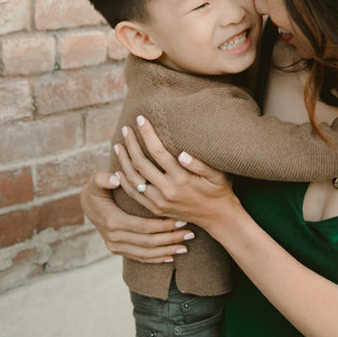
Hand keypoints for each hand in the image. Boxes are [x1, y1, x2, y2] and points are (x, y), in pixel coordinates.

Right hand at [80, 172, 193, 263]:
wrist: (87, 204)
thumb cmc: (97, 189)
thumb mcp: (96, 182)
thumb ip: (103, 179)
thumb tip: (114, 179)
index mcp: (113, 221)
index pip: (144, 226)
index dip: (164, 225)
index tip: (182, 220)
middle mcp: (113, 237)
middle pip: (148, 242)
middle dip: (171, 239)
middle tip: (191, 234)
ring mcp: (115, 246)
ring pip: (145, 253)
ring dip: (166, 251)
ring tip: (185, 247)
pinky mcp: (118, 250)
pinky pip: (139, 258)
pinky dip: (155, 259)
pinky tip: (171, 257)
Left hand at [112, 116, 238, 230]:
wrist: (217, 217)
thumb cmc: (219, 190)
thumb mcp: (217, 175)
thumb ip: (200, 164)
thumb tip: (182, 153)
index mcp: (181, 179)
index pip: (158, 152)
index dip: (148, 134)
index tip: (140, 119)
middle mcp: (167, 191)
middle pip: (141, 163)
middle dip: (131, 144)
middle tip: (126, 129)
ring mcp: (159, 202)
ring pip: (133, 179)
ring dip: (123, 161)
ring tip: (118, 145)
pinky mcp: (155, 209)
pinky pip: (134, 194)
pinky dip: (124, 180)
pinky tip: (118, 169)